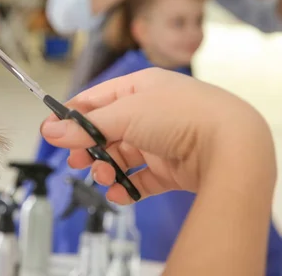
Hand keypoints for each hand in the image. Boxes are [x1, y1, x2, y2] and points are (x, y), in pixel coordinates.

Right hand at [40, 68, 275, 204]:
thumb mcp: (125, 115)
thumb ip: (85, 127)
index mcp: (142, 88)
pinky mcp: (175, 168)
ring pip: (124, 156)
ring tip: (103, 177)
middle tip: (76, 161)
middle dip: (90, 147)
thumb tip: (49, 130)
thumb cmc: (182, 117)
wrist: (232, 148)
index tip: (51, 132)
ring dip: (108, 168)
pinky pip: (143, 179)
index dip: (73, 116)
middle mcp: (154, 112)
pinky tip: (118, 193)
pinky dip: (128, 187)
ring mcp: (165, 141)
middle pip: (109, 130)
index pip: (98, 100)